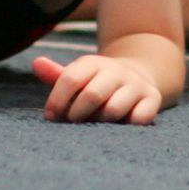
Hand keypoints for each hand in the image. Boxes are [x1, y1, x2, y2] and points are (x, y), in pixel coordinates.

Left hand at [31, 53, 164, 124]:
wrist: (136, 75)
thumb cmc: (96, 82)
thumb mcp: (77, 76)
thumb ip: (56, 74)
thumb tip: (36, 63)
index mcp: (92, 63)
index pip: (70, 78)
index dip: (57, 100)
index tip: (51, 117)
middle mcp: (115, 71)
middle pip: (92, 95)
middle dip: (78, 113)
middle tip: (73, 123)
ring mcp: (135, 84)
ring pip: (114, 109)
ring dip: (101, 122)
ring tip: (96, 124)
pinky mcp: (152, 98)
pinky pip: (139, 118)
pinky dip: (126, 126)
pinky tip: (119, 126)